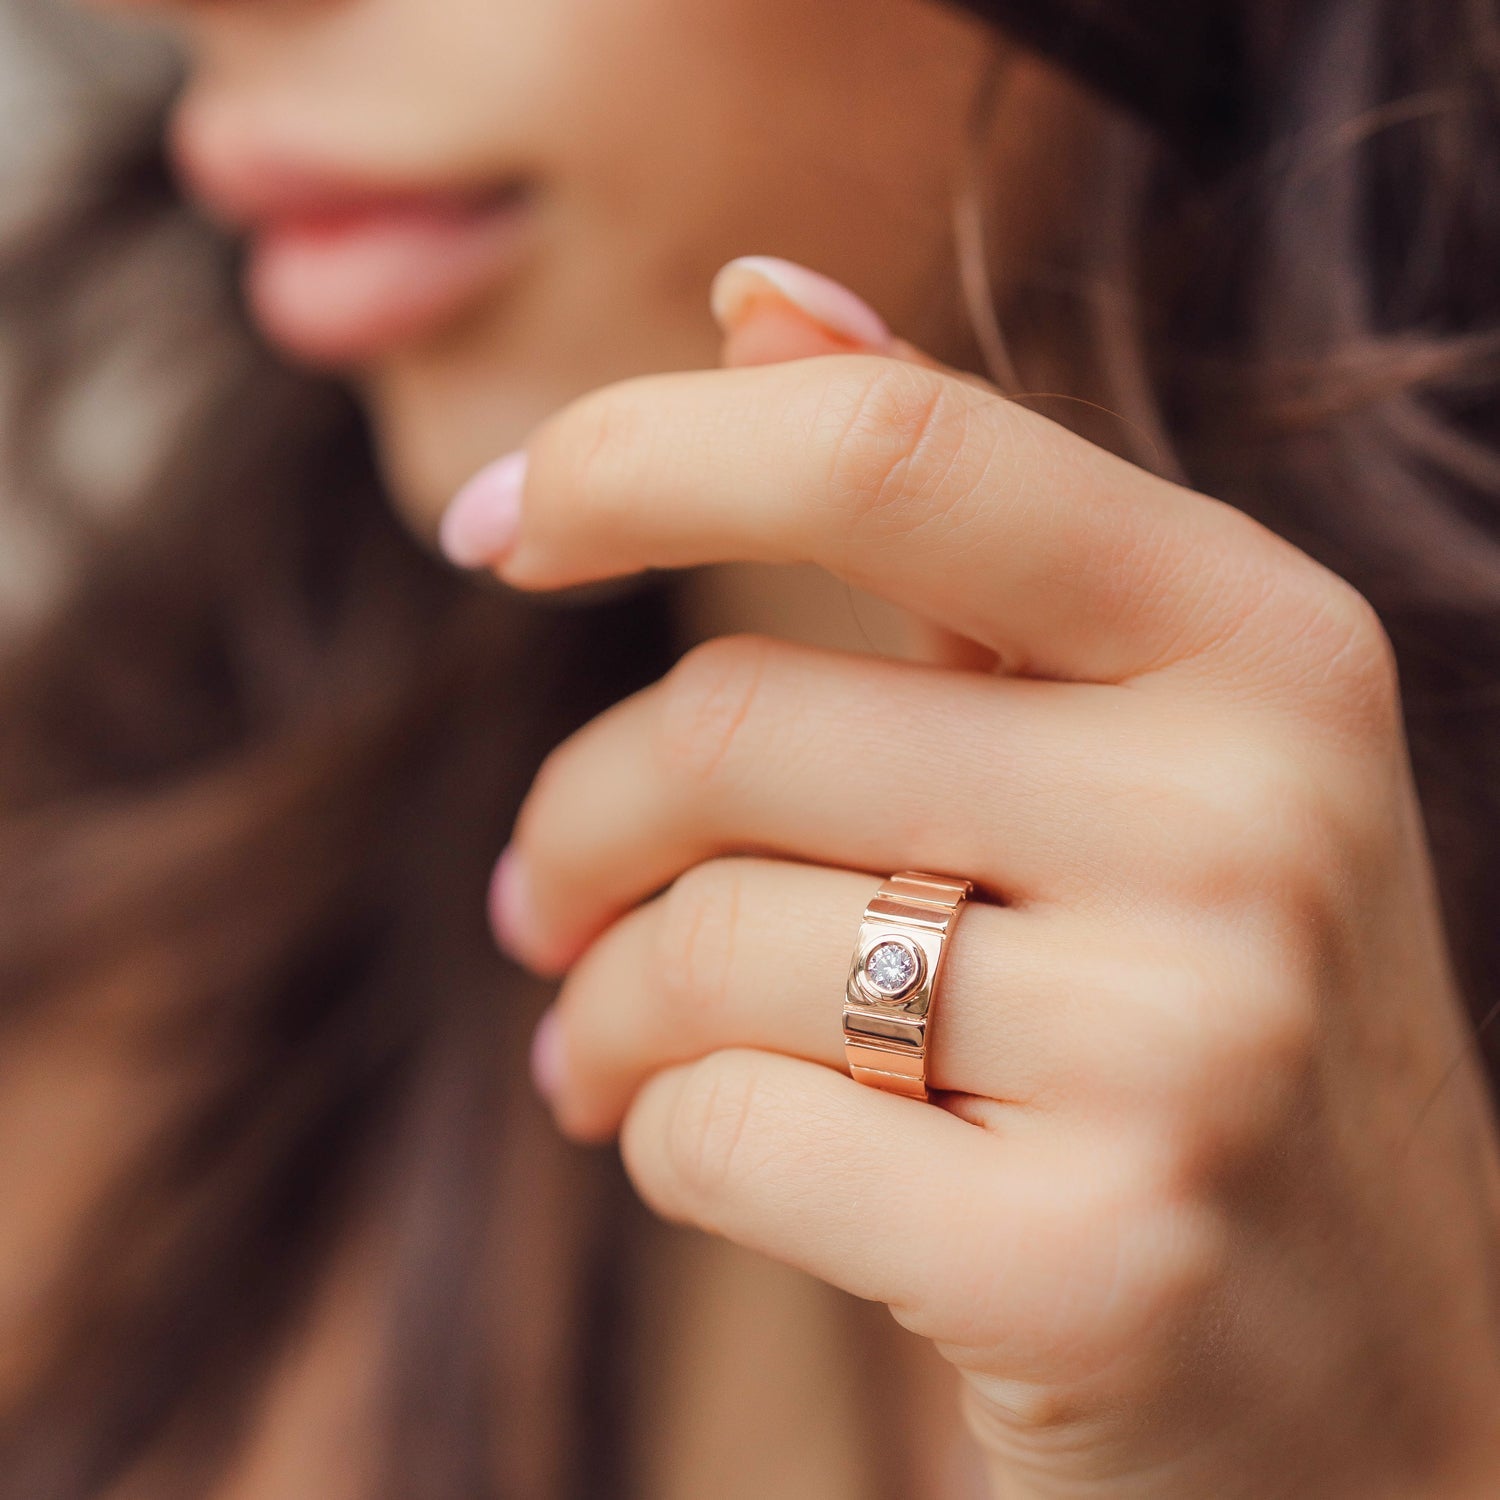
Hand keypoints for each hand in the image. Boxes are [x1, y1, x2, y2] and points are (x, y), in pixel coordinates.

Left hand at [442, 258, 1499, 1497]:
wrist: (1369, 1359)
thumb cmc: (1188, 1009)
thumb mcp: (1121, 738)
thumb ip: (950, 506)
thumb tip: (756, 295)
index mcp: (1262, 645)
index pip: (893, 450)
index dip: (641, 455)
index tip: (487, 521)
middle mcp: (1257, 817)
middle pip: (739, 723)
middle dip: (578, 820)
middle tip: (533, 899)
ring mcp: (1194, 1050)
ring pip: (707, 945)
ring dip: (602, 1003)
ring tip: (598, 1049)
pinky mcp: (1095, 1267)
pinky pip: (724, 1136)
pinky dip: (657, 1137)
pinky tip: (695, 1149)